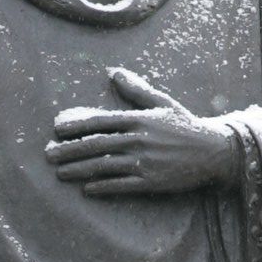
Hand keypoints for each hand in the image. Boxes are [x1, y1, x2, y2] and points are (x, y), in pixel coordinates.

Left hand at [45, 68, 239, 196]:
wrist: (213, 151)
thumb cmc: (185, 125)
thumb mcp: (162, 103)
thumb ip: (137, 90)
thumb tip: (114, 73)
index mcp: (138, 119)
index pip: (100, 121)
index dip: (76, 125)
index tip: (57, 129)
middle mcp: (137, 139)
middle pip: (96, 145)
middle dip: (69, 150)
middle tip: (48, 155)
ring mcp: (143, 161)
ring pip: (104, 166)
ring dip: (79, 170)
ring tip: (61, 173)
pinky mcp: (150, 181)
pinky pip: (121, 185)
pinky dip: (103, 187)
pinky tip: (87, 189)